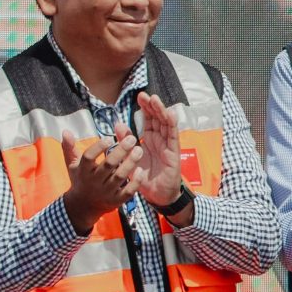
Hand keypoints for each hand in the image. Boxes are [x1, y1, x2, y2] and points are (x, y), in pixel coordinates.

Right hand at [60, 132, 140, 232]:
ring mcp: (106, 192)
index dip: (98, 147)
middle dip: (120, 151)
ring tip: (139, 150)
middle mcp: (94, 182)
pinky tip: (140, 170)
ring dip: (130, 163)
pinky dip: (135, 182)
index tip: (109, 138)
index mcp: (83, 171)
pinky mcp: (116, 201)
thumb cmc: (80, 179)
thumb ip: (69, 148)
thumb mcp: (72, 164)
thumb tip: (65, 130)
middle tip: (131, 139)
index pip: (89, 157)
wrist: (83, 206)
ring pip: (119, 177)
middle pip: (108, 165)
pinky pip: (128, 192)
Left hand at [130, 92, 189, 217]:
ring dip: (162, 112)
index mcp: (149, 139)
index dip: (145, 108)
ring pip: (166, 124)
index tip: (139, 97)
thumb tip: (117, 124)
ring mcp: (168, 145)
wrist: (157, 195)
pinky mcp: (173, 153)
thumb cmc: (146, 177)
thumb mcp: (131, 157)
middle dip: (152, 106)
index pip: (148, 120)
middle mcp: (160, 140)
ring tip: (156, 100)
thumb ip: (126, 141)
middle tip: (145, 95)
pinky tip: (170, 114)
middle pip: (158, 119)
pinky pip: (173, 137)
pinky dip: (172, 125)